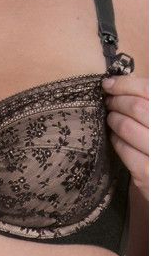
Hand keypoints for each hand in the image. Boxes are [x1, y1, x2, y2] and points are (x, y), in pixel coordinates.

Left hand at [102, 74, 148, 200]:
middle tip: (109, 101)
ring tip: (112, 117)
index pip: (149, 89)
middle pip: (136, 107)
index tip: (109, 84)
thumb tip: (122, 82)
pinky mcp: (147, 173)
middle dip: (116, 101)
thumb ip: (147, 103)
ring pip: (126, 126)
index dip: (126, 84)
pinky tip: (115, 136)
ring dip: (113, 119)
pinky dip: (114, 139)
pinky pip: (122, 147)